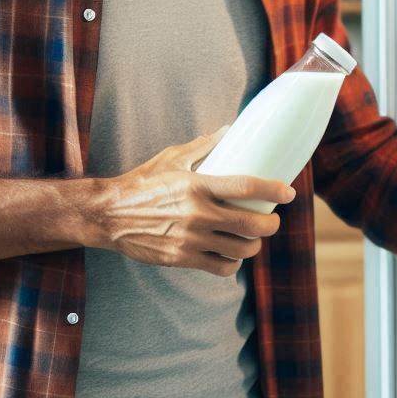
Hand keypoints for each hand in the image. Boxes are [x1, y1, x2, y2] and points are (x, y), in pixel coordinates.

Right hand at [91, 126, 295, 276]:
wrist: (109, 215)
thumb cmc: (143, 182)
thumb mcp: (172, 158)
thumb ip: (204, 146)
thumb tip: (230, 130)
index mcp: (196, 185)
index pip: (245, 187)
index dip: (272, 190)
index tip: (288, 192)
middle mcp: (197, 213)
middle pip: (250, 224)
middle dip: (270, 224)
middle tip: (272, 220)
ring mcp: (190, 239)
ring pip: (240, 250)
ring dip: (254, 245)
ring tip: (252, 238)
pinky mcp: (181, 259)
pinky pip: (221, 267)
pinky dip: (232, 263)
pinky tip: (231, 255)